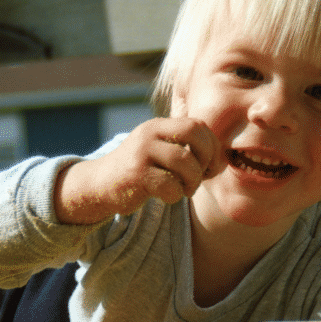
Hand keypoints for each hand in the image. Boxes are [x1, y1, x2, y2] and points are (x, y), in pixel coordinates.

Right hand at [55, 117, 220, 224]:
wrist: (99, 185)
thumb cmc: (139, 172)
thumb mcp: (158, 152)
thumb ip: (184, 148)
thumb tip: (220, 159)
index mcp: (158, 126)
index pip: (198, 125)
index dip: (212, 147)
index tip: (210, 167)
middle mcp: (149, 133)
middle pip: (194, 134)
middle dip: (206, 158)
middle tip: (202, 176)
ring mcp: (141, 153)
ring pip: (185, 161)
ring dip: (193, 181)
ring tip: (185, 189)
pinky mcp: (135, 175)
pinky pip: (170, 185)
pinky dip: (175, 195)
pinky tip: (167, 196)